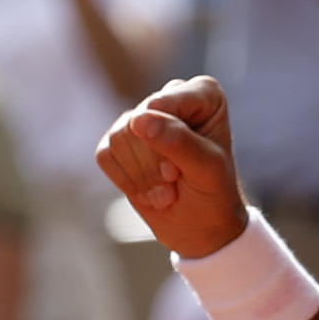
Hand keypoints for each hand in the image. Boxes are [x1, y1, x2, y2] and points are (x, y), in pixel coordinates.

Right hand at [96, 76, 249, 258]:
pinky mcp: (118, 141)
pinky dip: (127, 181)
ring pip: (119, 137)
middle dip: (154, 163)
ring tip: (166, 190)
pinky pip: (105, 155)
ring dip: (142, 176)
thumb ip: (179, 141)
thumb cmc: (213, 192)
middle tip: (176, 180)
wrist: (200, 226)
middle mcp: (170, 97)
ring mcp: (141, 118)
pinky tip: (149, 190)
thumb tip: (138, 120)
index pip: (161, 104)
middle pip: (137, 121)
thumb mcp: (207, 169)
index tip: (185, 167)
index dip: (168, 142)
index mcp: (202, 93)